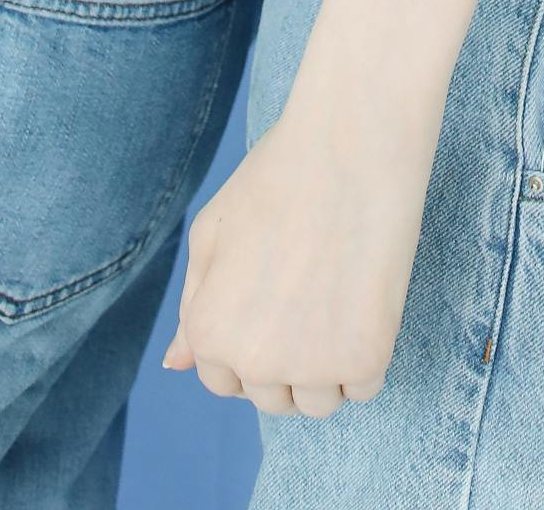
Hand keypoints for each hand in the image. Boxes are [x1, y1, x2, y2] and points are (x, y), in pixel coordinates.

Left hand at [163, 91, 434, 416]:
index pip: (224, 380)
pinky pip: (364, 387)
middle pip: (272, 398)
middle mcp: (254, 361)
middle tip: (310, 289)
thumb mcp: (213, 231)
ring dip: (329, 365)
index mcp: (209, 332)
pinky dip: (368, 355)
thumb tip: (175, 364)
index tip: (276, 298)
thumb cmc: (278, 175)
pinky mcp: (364, 358)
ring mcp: (310, 365)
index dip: (251, 340)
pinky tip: (366, 297)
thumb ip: (194, 302)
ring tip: (337, 294)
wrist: (350, 142)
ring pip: (318, 401)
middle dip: (288, 357)